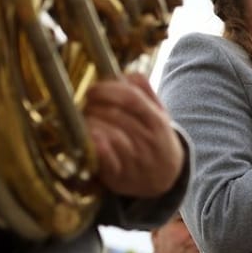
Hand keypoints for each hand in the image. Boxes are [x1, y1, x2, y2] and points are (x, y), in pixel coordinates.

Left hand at [84, 73, 184, 197]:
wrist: (166, 178)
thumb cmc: (156, 139)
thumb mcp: (160, 114)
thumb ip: (145, 92)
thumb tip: (124, 74)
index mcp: (157, 121)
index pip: (131, 99)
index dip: (108, 91)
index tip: (92, 89)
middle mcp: (148, 139)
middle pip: (116, 116)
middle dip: (94, 108)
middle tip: (85, 106)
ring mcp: (136, 158)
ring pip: (110, 134)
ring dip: (91, 124)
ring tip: (85, 121)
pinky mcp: (121, 176)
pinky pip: (108, 160)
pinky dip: (98, 147)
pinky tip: (91, 138)